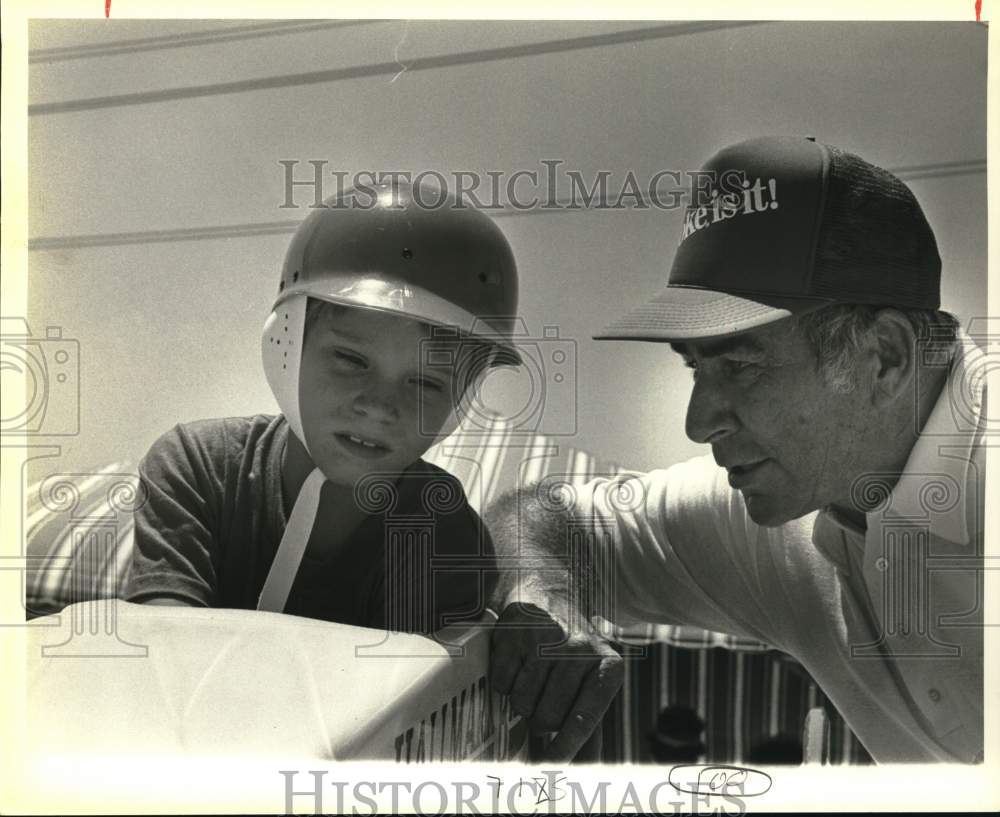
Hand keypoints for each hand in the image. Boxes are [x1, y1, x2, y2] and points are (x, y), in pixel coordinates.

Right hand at [489, 598, 622, 761]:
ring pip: (522, 704)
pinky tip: (519, 663)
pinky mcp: (515, 633)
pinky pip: (502, 684)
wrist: (547, 594)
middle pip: (548, 718)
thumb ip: (589, 723)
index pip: (585, 718)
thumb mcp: (592, 678)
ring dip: (523, 700)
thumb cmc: (571, 648)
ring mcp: (545, 640)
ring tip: (534, 676)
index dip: (567, 746)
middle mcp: (580, 650)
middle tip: (545, 697)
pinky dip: (506, 682)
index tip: (553, 767)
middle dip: (541, 719)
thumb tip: (583, 769)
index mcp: (607, 666)